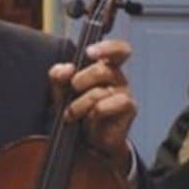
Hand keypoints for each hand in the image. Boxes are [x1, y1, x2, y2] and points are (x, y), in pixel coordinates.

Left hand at [49, 39, 135, 171]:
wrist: (88, 140)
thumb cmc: (78, 109)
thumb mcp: (62, 91)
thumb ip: (59, 76)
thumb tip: (66, 69)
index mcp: (105, 66)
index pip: (117, 50)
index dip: (106, 48)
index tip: (88, 53)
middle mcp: (117, 77)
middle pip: (102, 70)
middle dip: (81, 80)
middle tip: (72, 88)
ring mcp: (125, 92)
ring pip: (100, 92)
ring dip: (79, 105)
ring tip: (71, 115)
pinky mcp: (128, 109)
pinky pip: (106, 107)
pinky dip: (92, 114)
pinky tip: (88, 121)